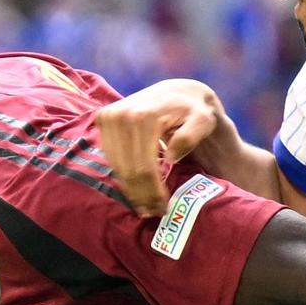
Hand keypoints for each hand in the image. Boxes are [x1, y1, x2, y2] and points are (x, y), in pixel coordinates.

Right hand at [94, 79, 225, 217]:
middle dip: (141, 195)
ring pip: (116, 167)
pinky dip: (123, 175)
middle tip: (153, 212)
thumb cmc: (194, 111)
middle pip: (127, 169)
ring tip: (145, 204)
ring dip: (131, 189)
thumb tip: (169, 157)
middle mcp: (120, 115)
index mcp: (143, 117)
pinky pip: (110, 158)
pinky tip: (136, 186)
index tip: (163, 208)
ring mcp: (108, 117)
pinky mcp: (102, 120)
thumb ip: (191, 136)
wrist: (178, 92)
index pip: (144, 167)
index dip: (153, 192)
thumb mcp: (203, 121)